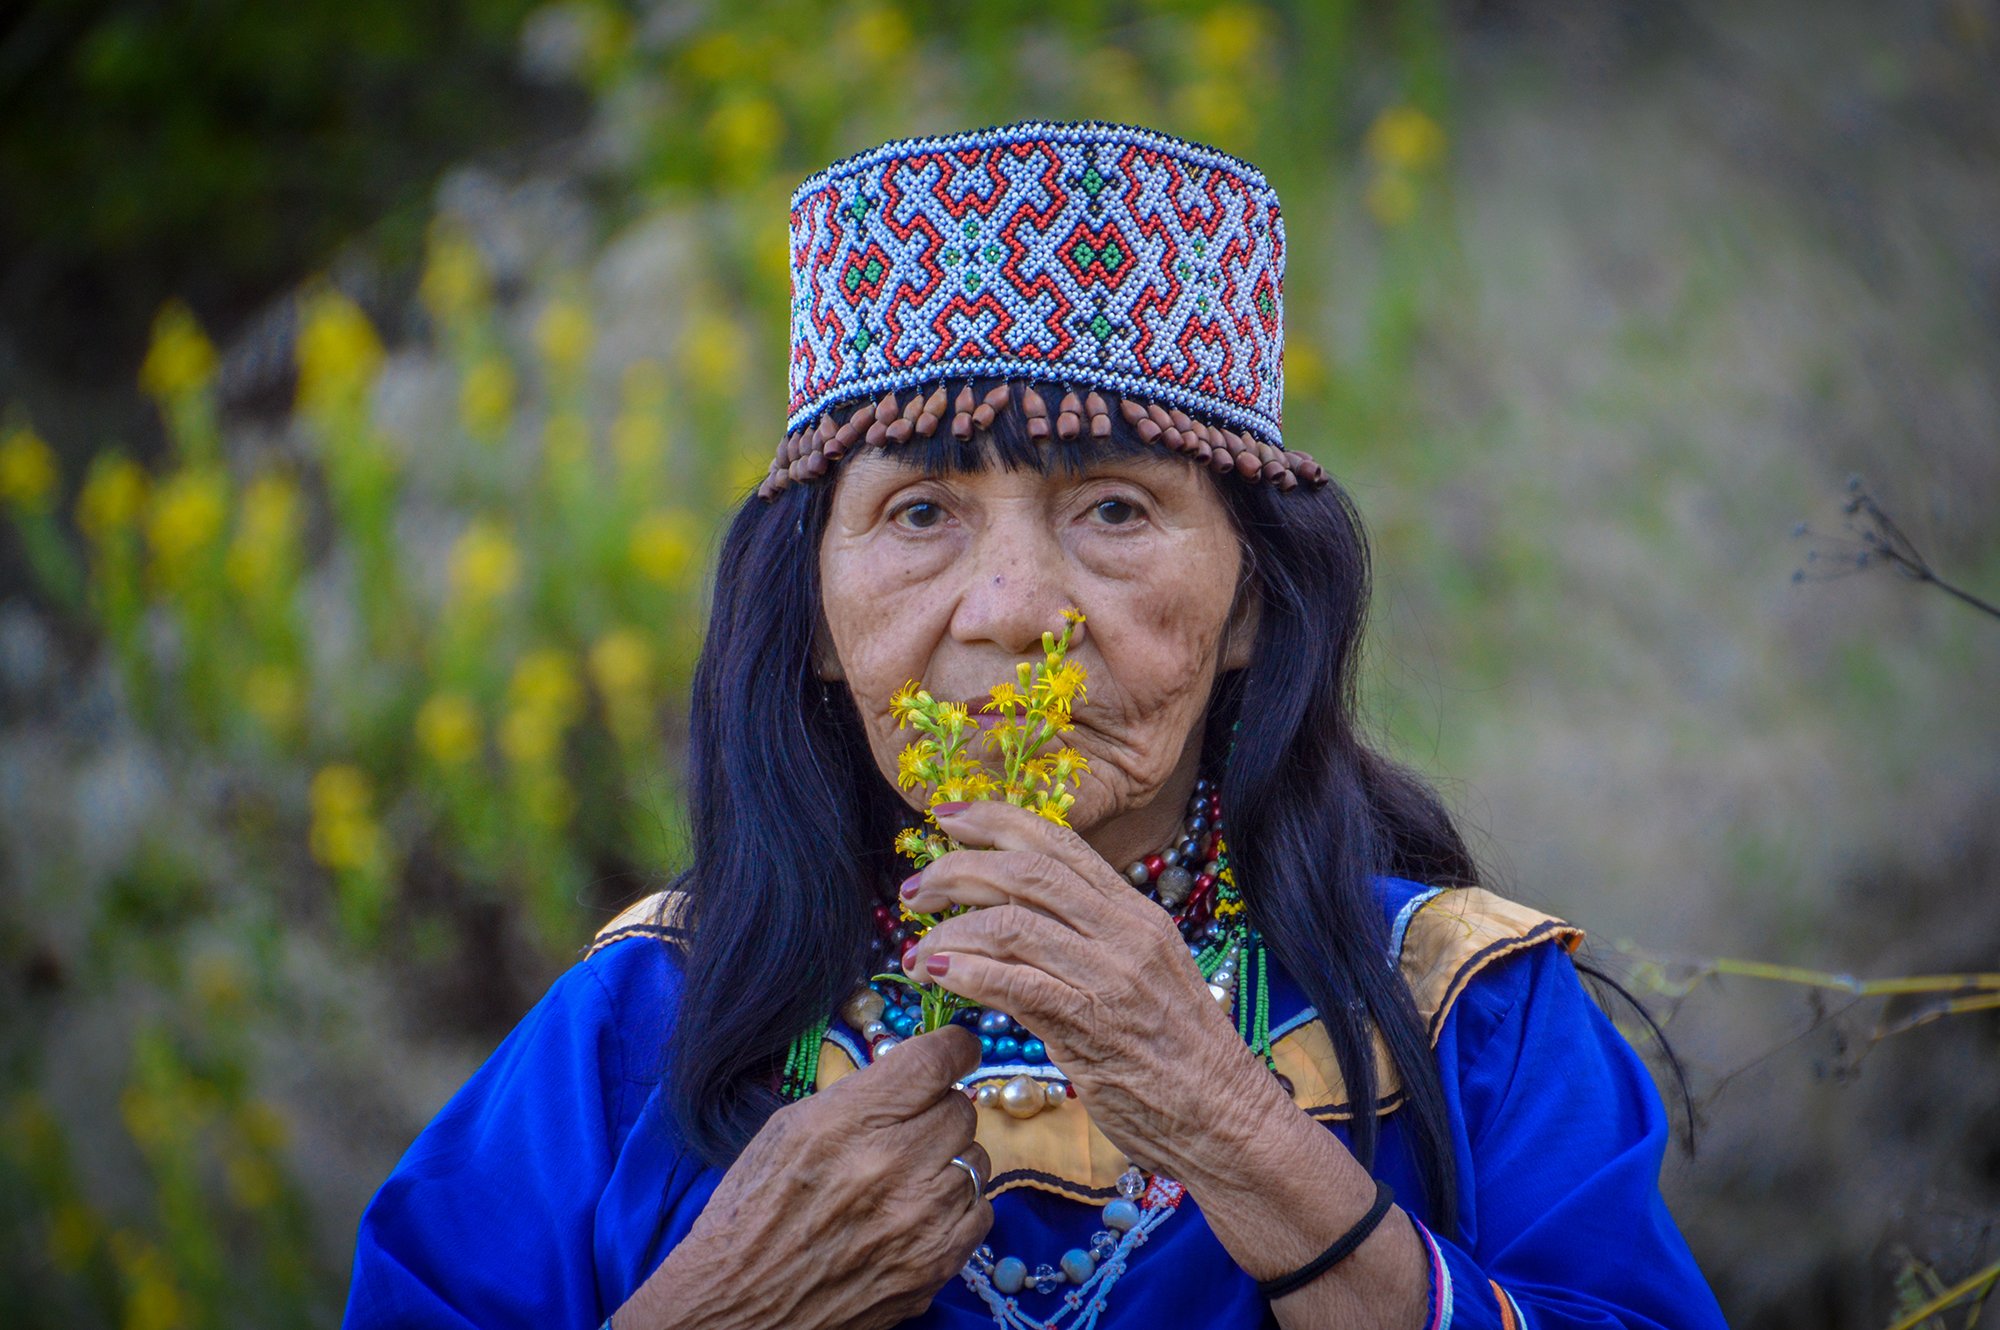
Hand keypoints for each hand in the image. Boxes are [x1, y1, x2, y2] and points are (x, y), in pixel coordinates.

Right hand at [614, 1026, 991, 1329]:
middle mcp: (894, 1163)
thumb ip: (860, 1096)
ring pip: (975, 1156)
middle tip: (907, 1129)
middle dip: (937, 1110)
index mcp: (850, 1121)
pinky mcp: (937, 1262)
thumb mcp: (790, 1127)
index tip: (956, 1051)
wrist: (739, 1305)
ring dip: (947, 1159)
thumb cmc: (753, 1212)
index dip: (954, 1048)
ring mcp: (922, 1217)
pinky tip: (916, 1213)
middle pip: (961, 1107)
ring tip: (905, 1177)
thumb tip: (915, 1076)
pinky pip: (980, 1209)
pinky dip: (956, 1206)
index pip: (936, 1061)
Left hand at [900, 800, 1286, 1180]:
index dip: (994, 820)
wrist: (1228, 1118)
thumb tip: (1016, 913)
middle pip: (1025, 871)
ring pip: (1011, 922)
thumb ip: (1089, 937)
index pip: (1057, 841)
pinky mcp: (1090, 1025)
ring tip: (916, 955)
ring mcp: (1108, 977)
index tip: (945, 816)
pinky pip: (1013, 982)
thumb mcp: (1143, 972)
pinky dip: (964, 971)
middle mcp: (1124, 932)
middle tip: (914, 891)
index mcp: (1135, 911)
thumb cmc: (1179, 1054)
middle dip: (956, 869)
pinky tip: (936, 975)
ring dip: (948, 932)